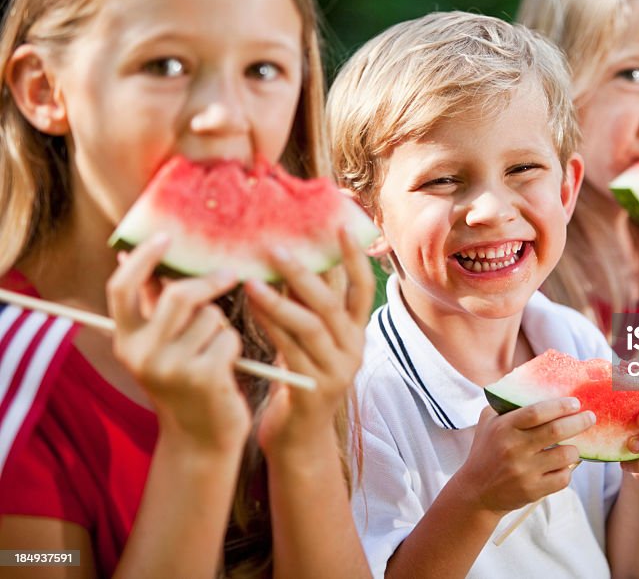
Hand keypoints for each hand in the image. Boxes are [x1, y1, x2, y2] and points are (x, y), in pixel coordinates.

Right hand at [106, 233, 249, 451]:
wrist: (201, 438)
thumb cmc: (188, 381)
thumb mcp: (162, 345)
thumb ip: (152, 304)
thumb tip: (135, 254)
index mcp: (125, 340)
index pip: (122, 289)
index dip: (143, 259)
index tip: (165, 237)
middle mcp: (141, 353)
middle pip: (178, 295)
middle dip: (209, 284)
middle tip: (229, 276)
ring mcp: (170, 367)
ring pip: (211, 317)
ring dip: (222, 327)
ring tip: (216, 352)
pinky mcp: (201, 377)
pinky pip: (228, 338)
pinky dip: (234, 347)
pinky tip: (227, 369)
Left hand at [246, 227, 374, 454]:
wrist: (298, 437)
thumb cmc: (298, 377)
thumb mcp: (308, 339)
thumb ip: (307, 305)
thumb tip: (290, 257)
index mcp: (356, 333)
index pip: (362, 289)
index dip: (353, 258)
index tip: (339, 226)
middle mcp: (354, 349)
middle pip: (333, 304)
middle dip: (304, 274)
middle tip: (276, 249)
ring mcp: (338, 370)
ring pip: (311, 326)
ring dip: (280, 300)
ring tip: (252, 281)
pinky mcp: (316, 389)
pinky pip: (290, 350)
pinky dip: (270, 326)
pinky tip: (251, 310)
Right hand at [452, 398, 594, 513]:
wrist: (475, 492)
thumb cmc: (486, 451)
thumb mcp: (488, 422)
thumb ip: (507, 404)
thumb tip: (536, 387)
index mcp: (504, 428)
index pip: (537, 412)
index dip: (560, 406)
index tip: (576, 402)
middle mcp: (514, 448)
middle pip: (556, 431)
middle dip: (579, 422)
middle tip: (590, 417)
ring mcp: (524, 471)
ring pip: (565, 455)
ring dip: (574, 449)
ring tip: (573, 445)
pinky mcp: (533, 490)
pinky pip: (563, 478)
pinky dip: (567, 470)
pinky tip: (562, 466)